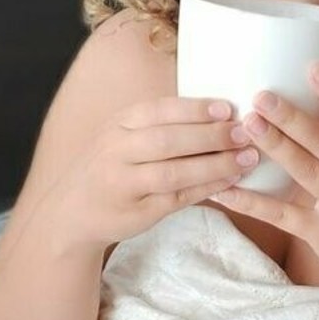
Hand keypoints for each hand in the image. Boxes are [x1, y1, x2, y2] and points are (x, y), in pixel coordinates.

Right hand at [48, 95, 260, 248]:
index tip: (227, 108)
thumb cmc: (109, 167)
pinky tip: (230, 181)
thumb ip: (158, 125)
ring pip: (175, 172)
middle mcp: (117, 152)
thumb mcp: (122, 136)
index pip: (159, 110)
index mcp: (118, 125)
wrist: (71, 212)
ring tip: (246, 159)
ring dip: (215, 164)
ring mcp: (125, 184)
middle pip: (169, 140)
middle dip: (211, 135)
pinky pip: (178, 198)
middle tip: (245, 133)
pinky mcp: (137, 212)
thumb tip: (217, 112)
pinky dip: (207, 188)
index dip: (195, 109)